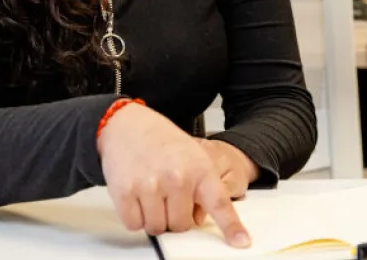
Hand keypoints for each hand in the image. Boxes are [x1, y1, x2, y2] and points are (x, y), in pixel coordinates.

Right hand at [96, 101, 250, 245]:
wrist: (129, 125)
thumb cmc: (163, 142)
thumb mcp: (194, 157)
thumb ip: (201, 188)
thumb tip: (200, 220)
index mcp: (200, 169)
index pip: (219, 204)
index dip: (231, 226)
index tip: (241, 242)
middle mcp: (177, 178)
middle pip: (180, 226)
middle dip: (173, 217)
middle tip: (167, 195)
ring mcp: (151, 186)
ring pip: (156, 228)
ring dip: (153, 217)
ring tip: (151, 192)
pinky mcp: (125, 192)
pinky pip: (134, 224)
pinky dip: (134, 216)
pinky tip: (136, 194)